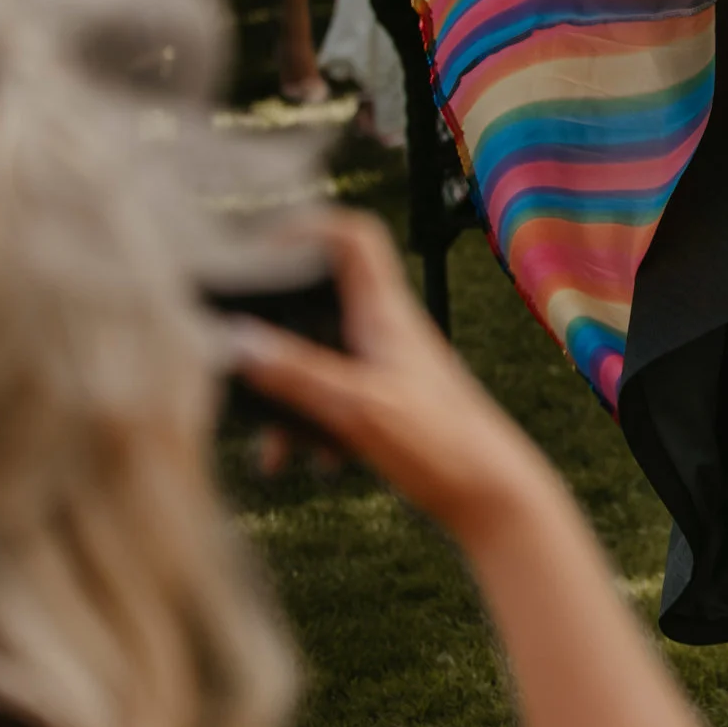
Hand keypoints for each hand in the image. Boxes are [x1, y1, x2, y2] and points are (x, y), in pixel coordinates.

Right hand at [228, 211, 556, 543]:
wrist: (493, 497)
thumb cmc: (441, 445)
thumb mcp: (357, 408)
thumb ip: (296, 373)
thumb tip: (234, 338)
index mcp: (385, 314)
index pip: (353, 238)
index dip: (307, 229)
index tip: (257, 250)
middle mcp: (386, 331)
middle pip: (317, 304)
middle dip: (273, 335)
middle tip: (235, 357)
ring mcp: (386, 367)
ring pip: (316, 361)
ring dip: (286, 398)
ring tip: (272, 448)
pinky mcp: (386, 403)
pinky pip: (329, 400)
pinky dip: (309, 427)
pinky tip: (301, 463)